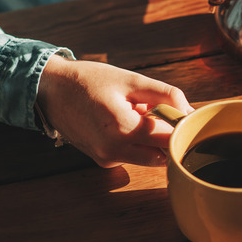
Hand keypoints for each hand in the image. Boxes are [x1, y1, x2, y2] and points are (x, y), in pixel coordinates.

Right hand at [36, 55, 192, 167]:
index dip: (182, 126)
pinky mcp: (102, 161)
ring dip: (152, 140)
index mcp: (122, 129)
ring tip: (138, 114)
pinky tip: (125, 122)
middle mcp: (114, 151)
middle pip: (162, 155)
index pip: (170, 139)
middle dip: (169, 137)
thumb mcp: (131, 80)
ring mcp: (107, 159)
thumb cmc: (90, 81)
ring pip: (149, 157)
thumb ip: (165, 95)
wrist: (51, 90)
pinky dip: (137, 143)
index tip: (187, 115)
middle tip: (165, 113)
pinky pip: (132, 156)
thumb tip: (190, 111)